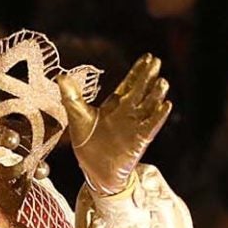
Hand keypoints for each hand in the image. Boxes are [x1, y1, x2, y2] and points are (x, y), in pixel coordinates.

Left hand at [61, 55, 170, 195]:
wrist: (94, 171)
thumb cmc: (88, 143)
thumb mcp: (77, 116)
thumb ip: (71, 96)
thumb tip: (61, 75)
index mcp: (115, 104)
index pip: (130, 83)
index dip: (139, 71)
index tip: (148, 57)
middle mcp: (128, 112)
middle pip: (142, 91)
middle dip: (149, 77)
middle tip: (157, 62)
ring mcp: (135, 126)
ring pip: (149, 106)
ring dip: (156, 95)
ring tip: (163, 82)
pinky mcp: (139, 140)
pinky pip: (151, 126)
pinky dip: (158, 116)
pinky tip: (166, 105)